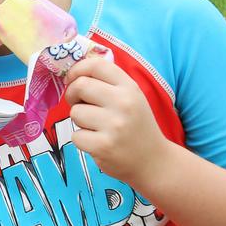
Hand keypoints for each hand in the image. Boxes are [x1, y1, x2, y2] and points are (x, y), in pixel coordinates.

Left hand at [64, 56, 168, 188]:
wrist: (153, 160)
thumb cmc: (136, 126)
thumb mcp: (131, 98)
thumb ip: (108, 83)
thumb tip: (74, 74)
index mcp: (129, 87)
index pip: (96, 65)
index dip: (77, 69)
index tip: (72, 79)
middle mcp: (123, 103)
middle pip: (80, 86)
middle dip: (72, 94)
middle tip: (79, 104)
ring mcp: (114, 125)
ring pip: (75, 112)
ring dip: (80, 120)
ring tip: (96, 127)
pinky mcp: (103, 146)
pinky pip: (76, 136)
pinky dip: (82, 140)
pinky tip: (98, 142)